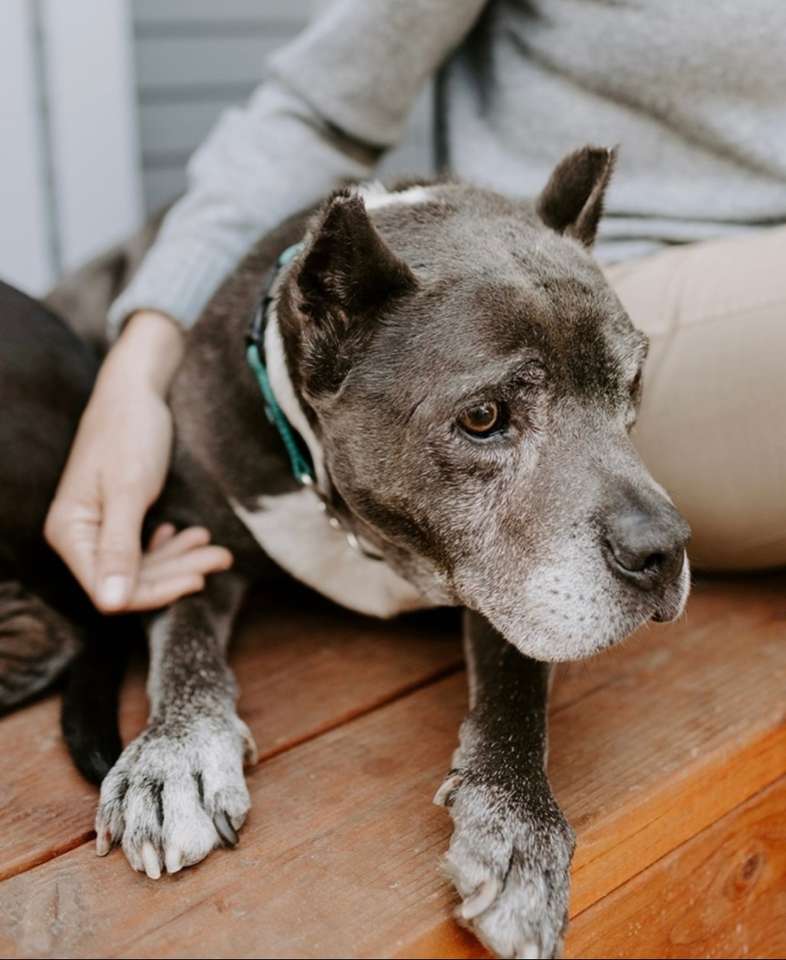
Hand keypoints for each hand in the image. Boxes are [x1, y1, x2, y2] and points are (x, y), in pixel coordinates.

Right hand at [45, 310, 231, 611]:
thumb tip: (110, 604)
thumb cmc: (130, 432)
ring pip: (143, 564)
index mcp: (69, 532)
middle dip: (178, 570)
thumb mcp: (128, 491)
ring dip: (181, 558)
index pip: (109, 588)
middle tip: (222, 556)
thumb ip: (119, 549)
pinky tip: (193, 536)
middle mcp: (79, 535)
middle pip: (131, 578)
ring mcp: (99, 527)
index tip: (198, 579)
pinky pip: (146, 547)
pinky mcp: (119, 517)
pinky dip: (173, 545)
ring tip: (218, 548)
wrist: (136, 388)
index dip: (154, 591)